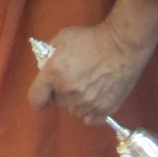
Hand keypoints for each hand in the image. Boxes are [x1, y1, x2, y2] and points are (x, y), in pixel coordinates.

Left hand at [27, 21, 150, 124]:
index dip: (40, 95)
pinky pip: (90, 119)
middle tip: (74, 77)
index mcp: (53, 73)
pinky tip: (95, 100)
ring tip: (88, 85)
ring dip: (76, 101)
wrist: (122, 45)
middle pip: (58, 102)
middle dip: (62, 92)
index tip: (46, 91)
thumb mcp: (64, 37)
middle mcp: (67, 92)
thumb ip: (50, 53)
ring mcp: (86, 103)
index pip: (35, 99)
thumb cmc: (92, 38)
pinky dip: (91, 112)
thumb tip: (45, 64)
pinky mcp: (104, 109)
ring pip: (74, 111)